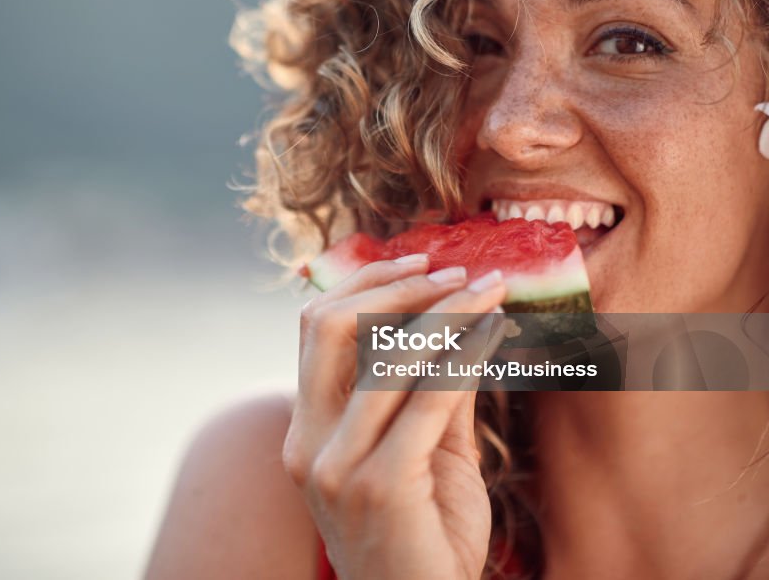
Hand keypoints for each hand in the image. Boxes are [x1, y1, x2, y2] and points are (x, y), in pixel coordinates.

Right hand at [283, 255, 505, 579]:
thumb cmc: (425, 538)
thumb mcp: (422, 454)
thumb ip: (428, 393)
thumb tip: (458, 323)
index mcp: (305, 430)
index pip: (315, 330)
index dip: (364, 283)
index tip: (420, 262)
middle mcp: (307, 443)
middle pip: (329, 327)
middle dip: (394, 286)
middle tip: (454, 271)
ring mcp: (335, 466)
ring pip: (383, 355)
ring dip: (443, 311)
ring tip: (488, 290)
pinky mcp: (379, 486)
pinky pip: (428, 398)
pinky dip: (465, 353)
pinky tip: (495, 332)